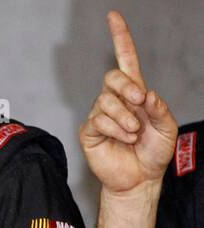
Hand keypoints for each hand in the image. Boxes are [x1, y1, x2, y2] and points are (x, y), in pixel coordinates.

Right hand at [79, 11, 176, 194]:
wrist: (139, 179)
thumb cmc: (154, 153)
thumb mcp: (168, 127)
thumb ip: (160, 108)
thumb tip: (146, 94)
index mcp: (135, 93)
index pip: (125, 60)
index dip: (119, 37)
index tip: (113, 16)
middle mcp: (115, 100)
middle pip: (112, 78)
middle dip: (127, 88)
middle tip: (139, 103)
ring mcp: (100, 115)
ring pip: (106, 102)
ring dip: (125, 117)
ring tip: (135, 133)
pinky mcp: (90, 132)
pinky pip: (99, 121)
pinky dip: (116, 129)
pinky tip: (125, 138)